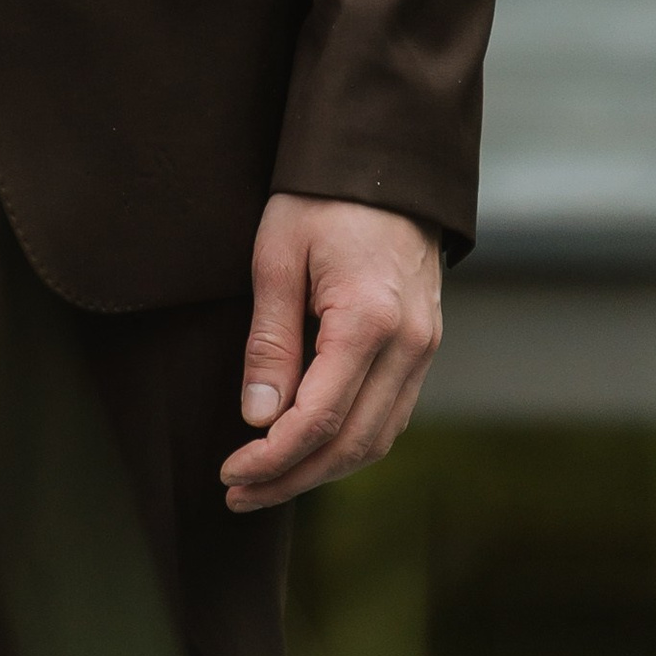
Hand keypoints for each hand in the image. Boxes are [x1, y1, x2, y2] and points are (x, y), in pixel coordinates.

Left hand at [220, 195, 441, 511]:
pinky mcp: (424, 345)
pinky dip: (350, 441)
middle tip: (238, 493)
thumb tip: (258, 419)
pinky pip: (391, 413)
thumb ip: (270, 342)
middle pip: (354, 443)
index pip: (321, 419)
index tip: (230, 474)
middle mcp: (410, 345)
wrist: (386, 162)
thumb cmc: (320, 200)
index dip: (273, 459)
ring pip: (378, 437)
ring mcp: (424, 348)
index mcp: (370, 322)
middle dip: (293, 477)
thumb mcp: (277, 258)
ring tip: (266, 481)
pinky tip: (308, 447)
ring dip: (322, 467)